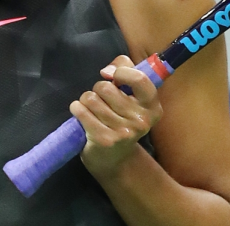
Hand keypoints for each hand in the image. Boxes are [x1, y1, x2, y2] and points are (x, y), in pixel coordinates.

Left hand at [70, 55, 162, 175]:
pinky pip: (82, 111)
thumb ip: (124, 69)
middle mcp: (141, 120)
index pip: (140, 79)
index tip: (113, 76)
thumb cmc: (121, 118)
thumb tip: (107, 72)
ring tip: (92, 109)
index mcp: (152, 107)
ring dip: (86, 100)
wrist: (115, 159)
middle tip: (102, 100)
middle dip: (98, 89)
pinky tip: (80, 113)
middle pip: (107, 87)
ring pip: (92, 98)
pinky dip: (77, 108)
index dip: (122, 72)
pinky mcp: (105, 140)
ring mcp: (124, 132)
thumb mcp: (130, 95)